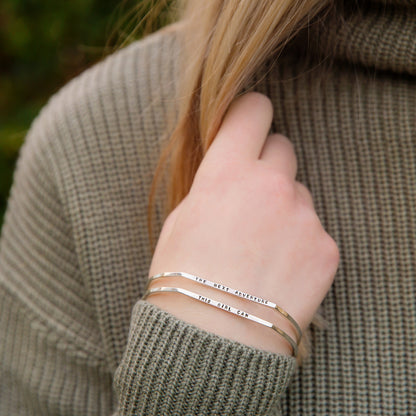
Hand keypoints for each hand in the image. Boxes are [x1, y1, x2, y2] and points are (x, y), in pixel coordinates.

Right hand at [147, 92, 339, 356]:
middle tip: (251, 197)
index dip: (250, 113)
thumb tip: (231, 170)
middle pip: (283, 147)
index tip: (248, 125)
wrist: (213, 339)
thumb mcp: (182, 219)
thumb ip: (214, 184)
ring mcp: (304, 217)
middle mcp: (272, 186)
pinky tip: (279, 269)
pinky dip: (300, 242)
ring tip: (262, 247)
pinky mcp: (326, 249)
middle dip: (268, 165)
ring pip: (300, 192)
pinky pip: (315, 229)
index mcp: (227, 173)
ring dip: (285, 208)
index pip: (253, 110)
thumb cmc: (183, 278)